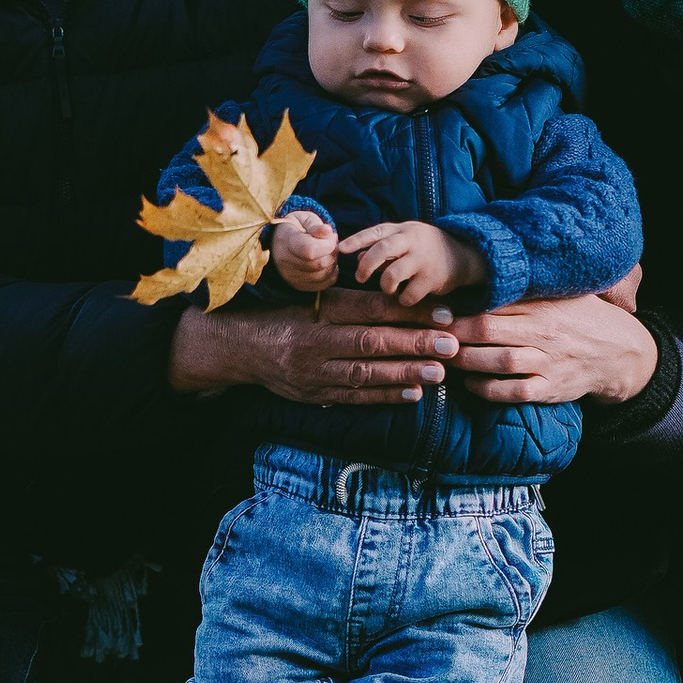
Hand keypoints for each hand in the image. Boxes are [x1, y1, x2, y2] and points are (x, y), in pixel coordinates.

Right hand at [168, 285, 461, 406]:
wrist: (232, 346)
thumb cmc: (276, 312)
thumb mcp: (303, 293)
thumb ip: (341, 291)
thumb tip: (388, 284)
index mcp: (315, 310)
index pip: (368, 309)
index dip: (406, 311)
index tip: (440, 312)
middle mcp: (314, 342)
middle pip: (371, 342)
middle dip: (415, 344)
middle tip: (451, 344)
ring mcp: (312, 372)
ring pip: (365, 373)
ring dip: (405, 373)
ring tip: (439, 372)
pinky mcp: (312, 394)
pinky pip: (353, 397)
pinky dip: (384, 396)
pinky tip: (412, 393)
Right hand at [270, 209, 338, 291]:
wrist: (280, 241)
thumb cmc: (295, 227)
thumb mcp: (304, 218)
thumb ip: (315, 225)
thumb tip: (328, 231)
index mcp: (285, 241)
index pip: (309, 251)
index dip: (327, 244)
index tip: (329, 234)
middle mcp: (285, 262)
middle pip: (319, 264)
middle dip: (332, 251)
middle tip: (330, 241)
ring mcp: (291, 277)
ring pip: (324, 275)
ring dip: (332, 262)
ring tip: (327, 250)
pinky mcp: (299, 285)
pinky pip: (325, 283)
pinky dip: (330, 272)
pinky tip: (324, 260)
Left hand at [339, 220, 487, 308]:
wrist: (463, 255)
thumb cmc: (424, 248)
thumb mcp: (404, 241)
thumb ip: (381, 248)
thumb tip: (358, 257)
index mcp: (402, 230)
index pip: (375, 232)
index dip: (356, 240)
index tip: (340, 249)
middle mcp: (412, 242)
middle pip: (382, 250)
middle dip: (366, 266)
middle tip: (359, 278)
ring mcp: (423, 260)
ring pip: (392, 275)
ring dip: (385, 286)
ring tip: (389, 288)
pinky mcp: (432, 279)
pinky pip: (408, 295)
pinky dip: (403, 299)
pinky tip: (407, 297)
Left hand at [448, 268, 657, 407]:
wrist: (620, 352)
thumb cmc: (580, 318)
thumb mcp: (560, 294)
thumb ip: (525, 289)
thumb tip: (480, 275)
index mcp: (542, 304)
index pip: (493, 304)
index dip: (459, 309)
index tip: (435, 311)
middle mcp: (544, 332)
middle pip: (489, 331)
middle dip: (454, 334)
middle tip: (430, 336)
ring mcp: (549, 361)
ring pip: (499, 362)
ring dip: (466, 361)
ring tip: (445, 358)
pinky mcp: (552, 389)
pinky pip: (514, 391)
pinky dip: (488, 389)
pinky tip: (470, 383)